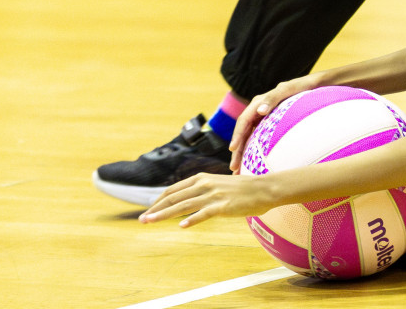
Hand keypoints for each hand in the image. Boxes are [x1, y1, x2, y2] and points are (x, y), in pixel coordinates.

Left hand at [139, 171, 275, 226]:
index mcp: (201, 178)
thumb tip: (186, 200)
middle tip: (142, 220)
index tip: (149, 211)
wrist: (263, 188)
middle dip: (155, 209)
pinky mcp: (223, 206)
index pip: (173, 190)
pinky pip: (204, 214)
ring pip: (183, 206)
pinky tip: (181, 226)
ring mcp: (213, 195)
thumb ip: (201, 190)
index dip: (158, 201)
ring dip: (164, 214)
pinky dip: (192, 220)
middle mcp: (204, 184)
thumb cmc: (241, 189)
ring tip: (150, 222)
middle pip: (174, 198)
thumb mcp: (217, 184)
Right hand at [229, 76, 320, 171]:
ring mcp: (262, 121)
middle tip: (233, 169)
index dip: (237, 135)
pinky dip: (254, 152)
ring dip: (243, 155)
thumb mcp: (287, 90)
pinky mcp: (268, 127)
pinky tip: (254, 165)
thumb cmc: (300, 88)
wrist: (312, 88)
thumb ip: (273, 98)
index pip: (243, 121)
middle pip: (243, 134)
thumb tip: (260, 110)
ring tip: (239, 172)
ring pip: (248, 139)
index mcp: (257, 103)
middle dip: (237, 151)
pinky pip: (258, 141)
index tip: (233, 149)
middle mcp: (257, 112)